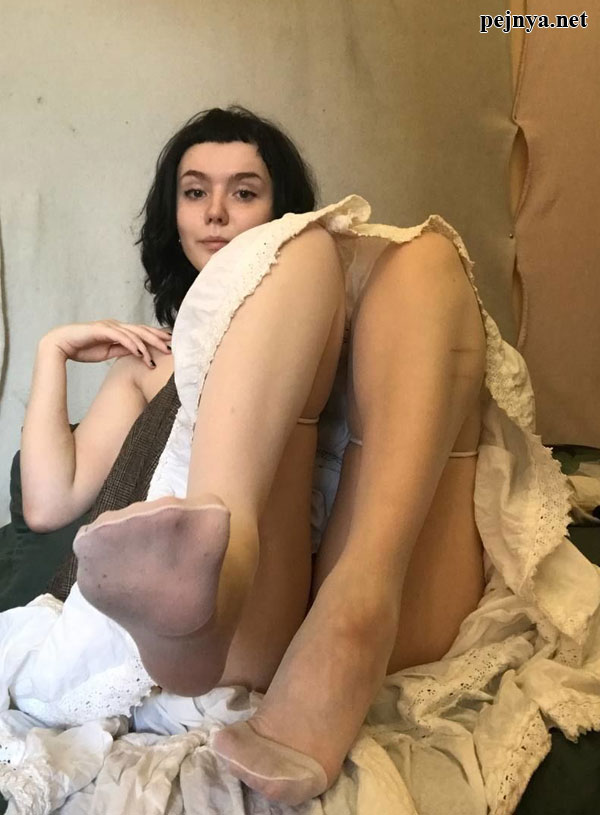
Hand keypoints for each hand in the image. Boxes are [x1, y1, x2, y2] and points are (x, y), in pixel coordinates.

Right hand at [43, 320, 171, 366]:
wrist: (60, 344)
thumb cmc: (83, 348)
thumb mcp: (108, 352)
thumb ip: (123, 350)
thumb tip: (139, 353)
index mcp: (119, 330)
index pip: (142, 332)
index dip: (157, 337)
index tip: (171, 344)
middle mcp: (116, 325)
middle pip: (142, 330)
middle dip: (158, 338)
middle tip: (172, 347)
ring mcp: (109, 326)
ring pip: (134, 333)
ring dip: (148, 344)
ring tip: (160, 352)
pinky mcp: (101, 329)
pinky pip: (120, 336)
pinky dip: (132, 344)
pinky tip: (141, 352)